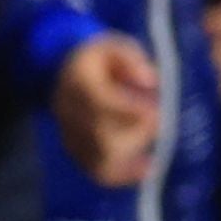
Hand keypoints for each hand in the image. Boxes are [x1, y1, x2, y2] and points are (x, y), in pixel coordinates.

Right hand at [50, 33, 163, 186]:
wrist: (62, 72)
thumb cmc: (100, 58)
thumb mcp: (116, 45)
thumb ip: (132, 60)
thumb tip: (150, 81)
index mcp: (77, 80)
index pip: (100, 100)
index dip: (128, 109)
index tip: (155, 110)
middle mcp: (67, 108)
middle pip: (100, 134)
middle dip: (136, 132)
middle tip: (159, 120)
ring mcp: (68, 131)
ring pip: (98, 157)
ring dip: (131, 155)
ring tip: (152, 148)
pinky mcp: (74, 147)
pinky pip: (94, 169)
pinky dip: (122, 174)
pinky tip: (147, 168)